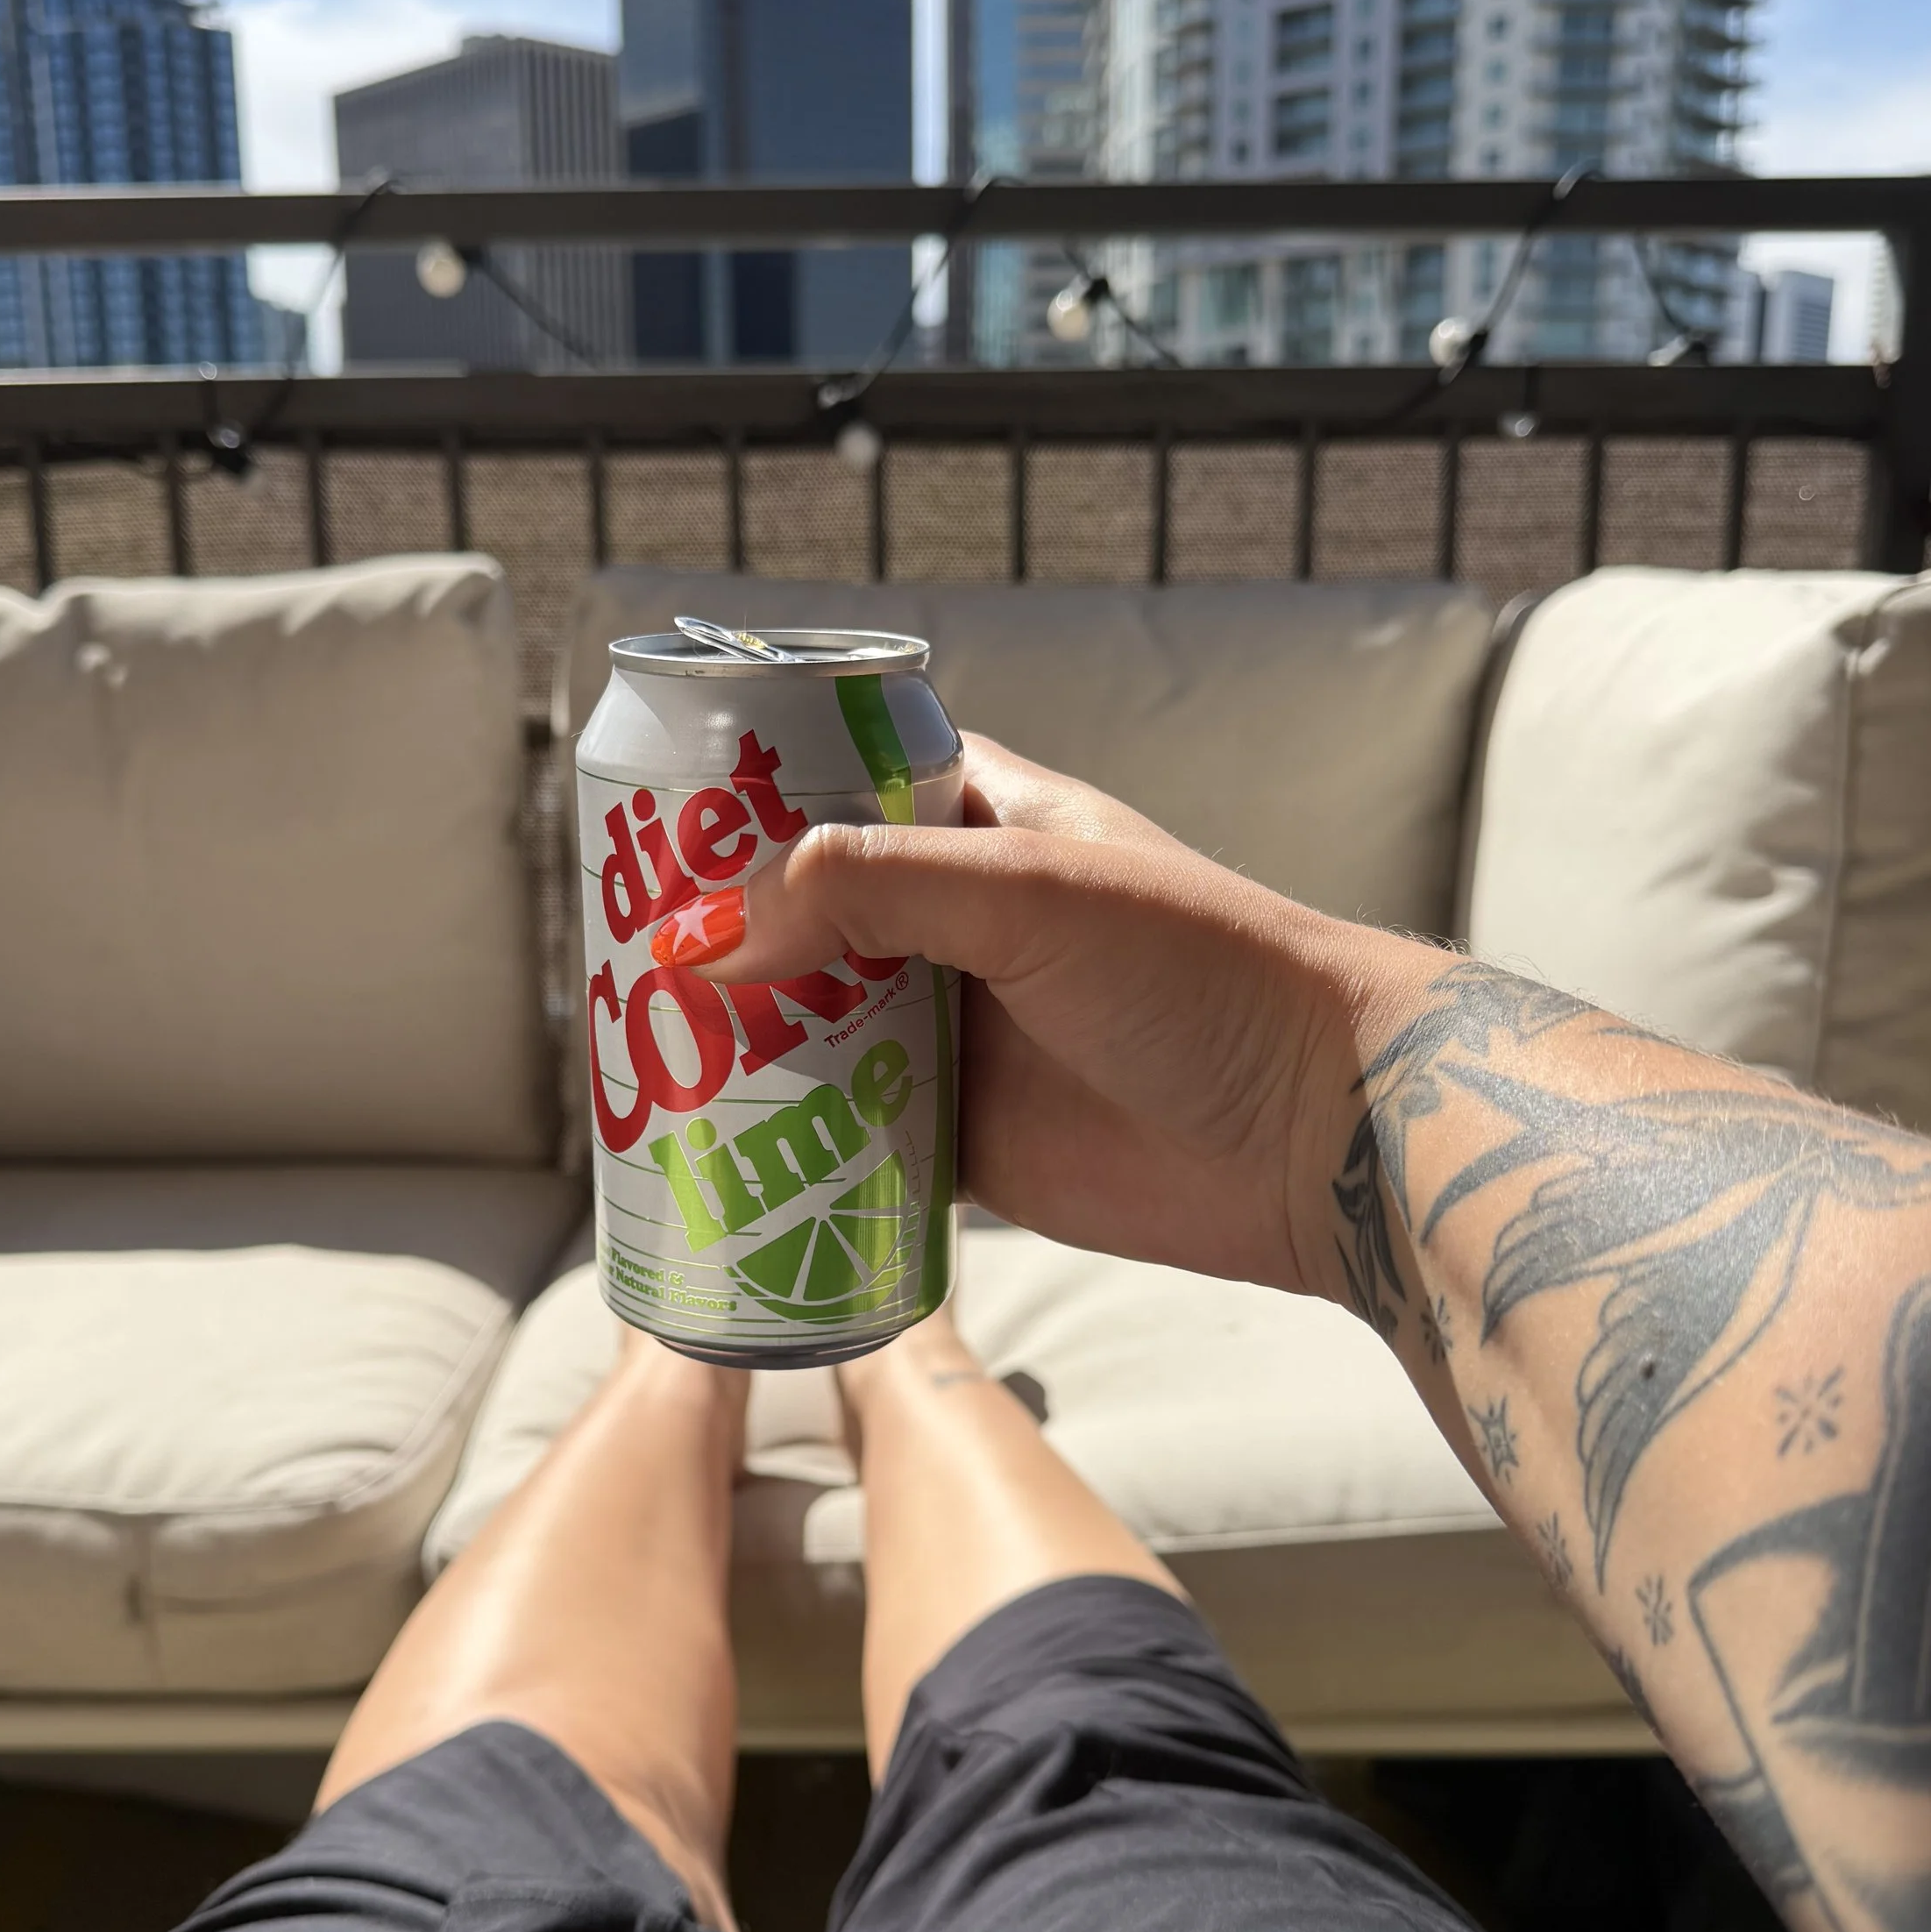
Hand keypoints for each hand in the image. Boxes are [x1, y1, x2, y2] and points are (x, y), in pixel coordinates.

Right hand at [650, 734, 1405, 1294]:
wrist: (1315, 1131)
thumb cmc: (1204, 973)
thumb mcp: (1028, 894)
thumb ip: (868, 894)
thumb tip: (708, 940)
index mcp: (979, 820)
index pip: (832, 779)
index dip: (741, 802)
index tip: (647, 836)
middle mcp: (955, 920)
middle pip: (799, 916)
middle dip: (717, 941)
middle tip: (615, 966)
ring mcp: (956, 1031)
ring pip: (810, 1028)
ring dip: (736, 1047)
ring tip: (634, 1059)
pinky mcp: (963, 1140)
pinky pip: (844, 1137)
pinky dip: (782, 1145)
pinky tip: (707, 1152)